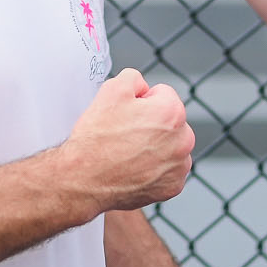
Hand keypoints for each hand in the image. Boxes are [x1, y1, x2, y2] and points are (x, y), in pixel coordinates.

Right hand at [63, 68, 194, 211]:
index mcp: (172, 113)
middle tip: (125, 135)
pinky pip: (167, 171)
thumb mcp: (111, 90)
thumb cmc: (97, 140)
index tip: (126, 115)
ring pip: (170, 147)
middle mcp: (183, 140)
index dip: (141, 101)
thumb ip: (134, 78)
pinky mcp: (172, 187)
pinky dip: (155, 170)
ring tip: (128, 153)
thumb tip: (142, 86)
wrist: (84, 181)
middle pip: (170, 122)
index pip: (162, 94)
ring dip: (156, 147)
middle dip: (152, 124)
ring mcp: (179, 167)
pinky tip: (134, 169)